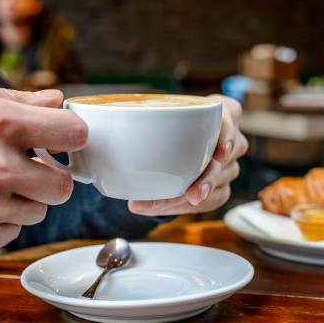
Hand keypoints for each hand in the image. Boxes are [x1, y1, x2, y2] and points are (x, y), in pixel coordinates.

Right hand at [0, 73, 87, 261]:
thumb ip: (12, 96)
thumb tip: (56, 100)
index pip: (74, 133)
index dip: (70, 136)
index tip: (61, 139)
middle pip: (63, 185)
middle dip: (47, 176)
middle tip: (22, 169)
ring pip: (38, 211)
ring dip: (21, 200)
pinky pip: (13, 232)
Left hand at [128, 95, 247, 215]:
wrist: (164, 149)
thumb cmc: (163, 128)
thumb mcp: (154, 114)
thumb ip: (138, 115)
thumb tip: (91, 124)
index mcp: (220, 115)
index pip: (232, 118)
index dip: (229, 134)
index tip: (219, 151)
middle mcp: (229, 141)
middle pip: (225, 161)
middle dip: (206, 179)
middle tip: (189, 193)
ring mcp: (228, 166)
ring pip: (218, 186)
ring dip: (186, 199)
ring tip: (155, 204)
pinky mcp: (220, 188)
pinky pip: (210, 202)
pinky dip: (183, 207)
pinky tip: (159, 207)